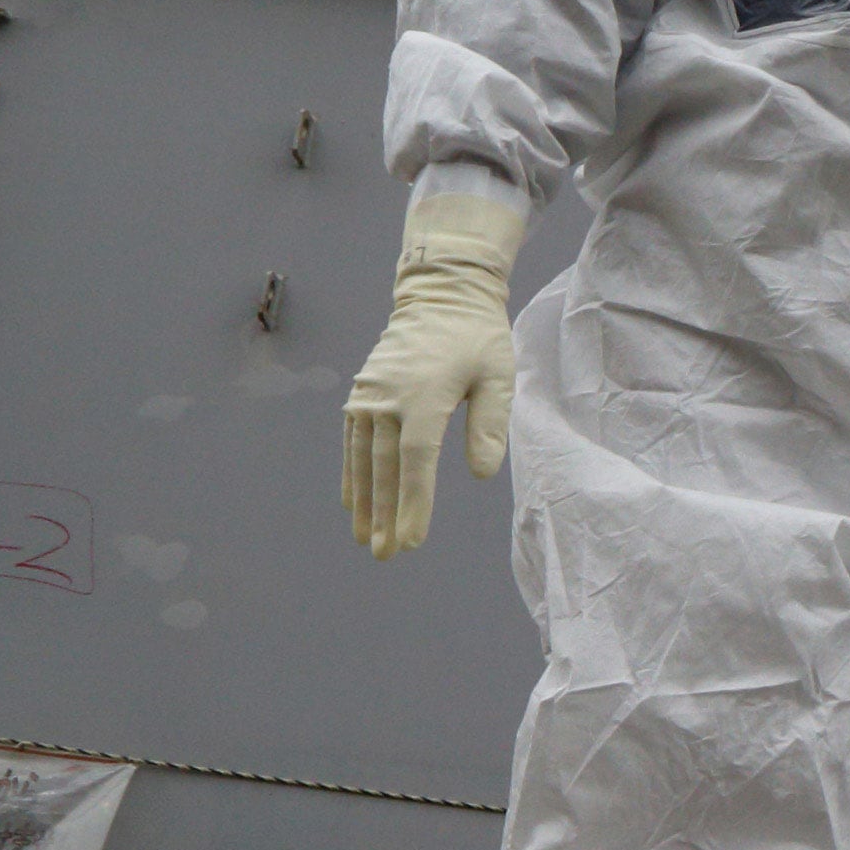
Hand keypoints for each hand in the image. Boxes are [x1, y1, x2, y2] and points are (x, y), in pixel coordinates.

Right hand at [342, 187, 528, 558]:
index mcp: (424, 396)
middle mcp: (388, 398)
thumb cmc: (478, 338)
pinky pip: (353, 441)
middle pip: (385, 468)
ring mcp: (369, 395)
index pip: (416, 462)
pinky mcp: (361, 392)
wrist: (442, 295)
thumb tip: (481, 475)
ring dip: (364, 502)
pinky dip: (352, 472)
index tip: (411, 540)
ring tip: (364, 539)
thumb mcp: (497, 377)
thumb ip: (489, 425)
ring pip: (364, 458)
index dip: (413, 504)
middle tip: (385, 555)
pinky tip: (353, 502)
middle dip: (385, 514)